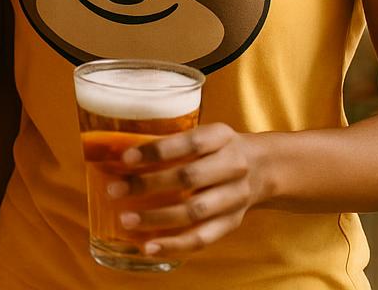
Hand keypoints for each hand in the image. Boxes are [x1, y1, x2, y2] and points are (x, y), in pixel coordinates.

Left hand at [107, 123, 266, 256]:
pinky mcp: (233, 222)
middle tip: (114, 190)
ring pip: (194, 211)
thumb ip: (170, 141)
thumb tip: (113, 151)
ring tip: (126, 220)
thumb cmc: (216, 147)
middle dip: (147, 185)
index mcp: (221, 137)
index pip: (189, 143)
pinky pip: (203, 238)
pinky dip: (174, 244)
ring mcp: (235, 197)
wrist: (264, 166)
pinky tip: (148, 246)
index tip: (124, 158)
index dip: (157, 151)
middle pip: (189, 178)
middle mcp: (233, 166)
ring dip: (156, 218)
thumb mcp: (202, 133)